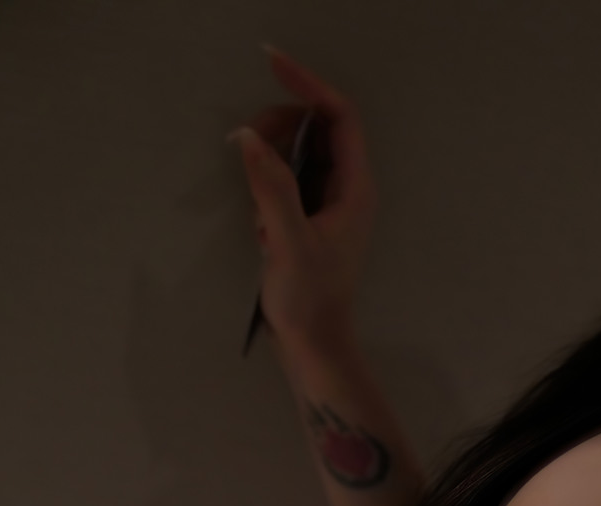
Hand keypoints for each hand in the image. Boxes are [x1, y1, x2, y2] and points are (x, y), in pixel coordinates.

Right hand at [228, 46, 378, 347]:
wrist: (314, 348)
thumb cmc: (310, 302)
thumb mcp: (287, 242)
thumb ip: (270, 186)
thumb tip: (248, 136)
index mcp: (355, 189)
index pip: (338, 115)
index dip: (307, 84)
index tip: (270, 63)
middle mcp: (347, 190)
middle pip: (314, 128)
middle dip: (278, 127)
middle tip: (245, 146)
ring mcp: (329, 205)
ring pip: (297, 154)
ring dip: (269, 165)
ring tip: (259, 212)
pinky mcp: (310, 221)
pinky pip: (286, 183)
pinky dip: (267, 191)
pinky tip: (261, 229)